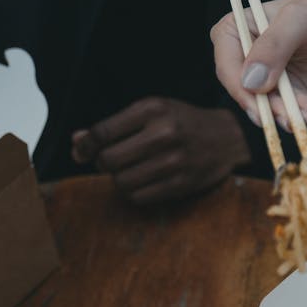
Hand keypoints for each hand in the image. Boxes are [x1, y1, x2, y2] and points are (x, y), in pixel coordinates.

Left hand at [71, 98, 250, 204]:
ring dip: (119, 179)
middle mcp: (163, 133)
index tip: (81, 151)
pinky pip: (140, 197)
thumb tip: (77, 142)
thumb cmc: (183, 122)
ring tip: (129, 170)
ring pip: (122, 182)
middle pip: (109, 160)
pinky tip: (143, 181)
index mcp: (153, 109)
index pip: (103, 132)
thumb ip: (115, 126)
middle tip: (110, 160)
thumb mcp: (152, 112)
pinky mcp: (181, 183)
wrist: (229, 138)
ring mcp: (174, 161)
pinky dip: (134, 192)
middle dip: (103, 163)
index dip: (85, 145)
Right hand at [210, 0, 306, 129]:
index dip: (236, 81)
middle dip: (266, 106)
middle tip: (287, 114)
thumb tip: (251, 81)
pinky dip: (304, 118)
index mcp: (243, 28)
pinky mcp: (294, 98)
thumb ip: (275, 45)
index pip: (225, 59)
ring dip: (288, 116)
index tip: (256, 94)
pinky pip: (291, 116)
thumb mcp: (302, 17)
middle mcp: (253, 57)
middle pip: (244, 91)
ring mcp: (273, 80)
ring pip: (268, 109)